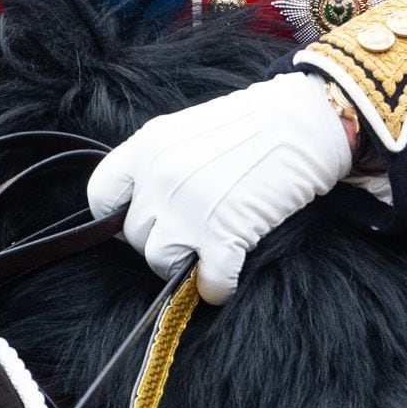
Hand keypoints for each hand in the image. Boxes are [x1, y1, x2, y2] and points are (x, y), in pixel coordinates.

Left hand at [87, 71, 356, 302]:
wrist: (305, 121)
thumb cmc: (252, 125)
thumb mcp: (188, 132)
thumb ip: (159, 166)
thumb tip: (145, 210)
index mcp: (146, 148)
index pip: (101, 198)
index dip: (118, 217)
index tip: (146, 220)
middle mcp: (160, 178)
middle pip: (134, 237)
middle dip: (161, 240)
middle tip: (193, 231)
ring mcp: (190, 208)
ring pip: (161, 262)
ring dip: (185, 265)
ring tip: (209, 250)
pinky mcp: (225, 235)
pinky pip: (207, 283)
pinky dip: (219, 286)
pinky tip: (230, 272)